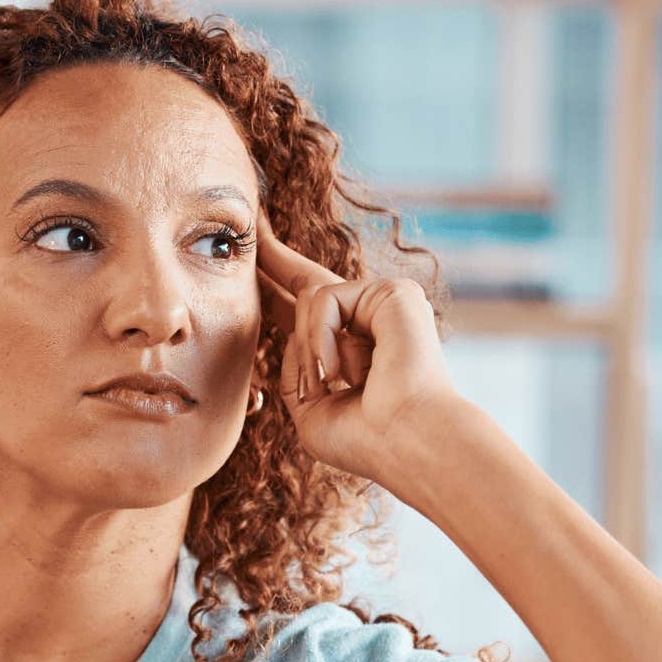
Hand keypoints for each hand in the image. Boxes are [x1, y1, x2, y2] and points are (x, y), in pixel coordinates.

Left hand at [255, 210, 465, 484]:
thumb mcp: (311, 408)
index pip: (306, 312)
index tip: (254, 259)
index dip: (276, 286)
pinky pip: (325, 298)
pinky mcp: (393, 291)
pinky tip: (340, 370)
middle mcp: (369, 322)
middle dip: (274, 257)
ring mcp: (384, 303)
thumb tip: (292, 324)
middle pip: (310, 282)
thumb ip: (295, 366)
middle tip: (254, 219)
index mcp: (351, 350)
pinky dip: (321, 337)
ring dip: (308, 347)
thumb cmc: (365, 439)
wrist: (407, 442)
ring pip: (310, 299)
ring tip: (329, 383)